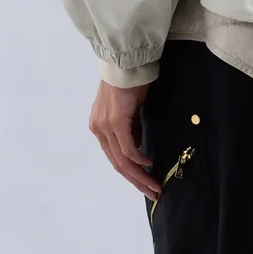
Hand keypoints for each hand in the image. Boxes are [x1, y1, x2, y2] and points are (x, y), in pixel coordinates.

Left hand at [89, 79, 162, 198]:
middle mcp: (98, 129)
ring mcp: (105, 127)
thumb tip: (138, 147)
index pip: (114, 157)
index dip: (130, 172)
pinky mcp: (115, 122)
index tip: (145, 182)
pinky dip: (138, 159)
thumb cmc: (129, 81)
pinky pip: (127, 148)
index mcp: (99, 127)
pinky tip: (148, 163)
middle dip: (136, 180)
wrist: (125, 62)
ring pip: (122, 160)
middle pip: (117, 164)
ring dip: (139, 175)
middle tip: (152, 192)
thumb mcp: (128, 109)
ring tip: (154, 185)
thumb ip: (130, 129)